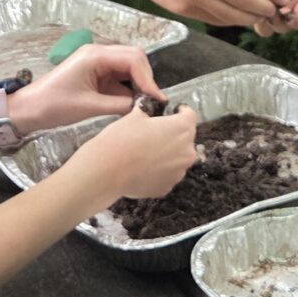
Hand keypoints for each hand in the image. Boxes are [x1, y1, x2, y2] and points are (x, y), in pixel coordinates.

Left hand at [9, 44, 158, 134]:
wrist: (29, 110)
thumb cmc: (53, 105)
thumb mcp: (90, 106)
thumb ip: (120, 104)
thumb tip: (145, 106)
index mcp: (95, 55)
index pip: (133, 59)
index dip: (148, 79)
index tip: (157, 99)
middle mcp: (99, 54)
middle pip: (135, 59)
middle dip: (146, 79)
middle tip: (153, 102)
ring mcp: (98, 64)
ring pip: (130, 68)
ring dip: (139, 84)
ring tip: (145, 105)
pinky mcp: (97, 75)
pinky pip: (120, 79)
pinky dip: (130, 90)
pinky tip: (133, 104)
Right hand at [63, 103, 198, 201]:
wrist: (107, 171)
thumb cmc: (122, 139)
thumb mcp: (133, 117)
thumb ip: (146, 112)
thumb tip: (146, 109)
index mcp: (181, 128)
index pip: (190, 115)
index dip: (181, 112)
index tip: (174, 112)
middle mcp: (187, 151)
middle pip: (186, 138)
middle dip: (174, 134)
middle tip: (155, 133)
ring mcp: (179, 172)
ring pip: (178, 158)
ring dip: (169, 153)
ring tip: (148, 152)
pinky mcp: (167, 187)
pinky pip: (168, 174)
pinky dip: (160, 170)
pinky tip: (144, 167)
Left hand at [228, 0, 297, 35]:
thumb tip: (272, 12)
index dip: (296, 20)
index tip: (282, 8)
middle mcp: (287, 7)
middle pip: (284, 28)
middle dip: (272, 18)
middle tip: (262, 0)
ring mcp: (270, 10)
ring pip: (267, 29)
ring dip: (257, 17)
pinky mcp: (253, 10)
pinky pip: (250, 22)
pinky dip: (244, 14)